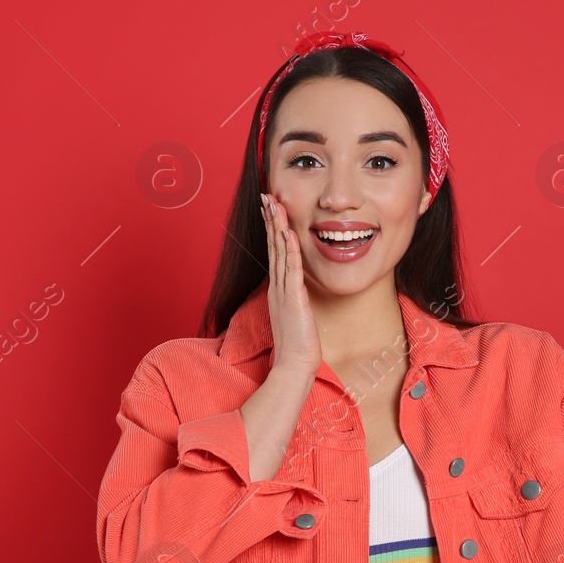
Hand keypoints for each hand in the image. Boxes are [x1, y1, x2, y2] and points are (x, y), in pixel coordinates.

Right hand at [260, 192, 321, 374]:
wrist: (293, 365)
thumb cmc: (296, 345)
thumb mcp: (293, 315)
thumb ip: (292, 300)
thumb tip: (294, 292)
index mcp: (278, 289)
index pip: (274, 252)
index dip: (271, 229)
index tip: (270, 209)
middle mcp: (278, 286)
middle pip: (273, 246)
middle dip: (270, 220)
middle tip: (267, 196)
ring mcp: (283, 292)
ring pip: (279, 252)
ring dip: (277, 227)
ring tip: (274, 204)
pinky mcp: (293, 299)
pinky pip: (291, 270)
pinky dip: (290, 250)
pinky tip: (289, 232)